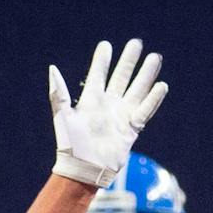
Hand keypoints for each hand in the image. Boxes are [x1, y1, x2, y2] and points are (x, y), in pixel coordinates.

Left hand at [49, 39, 166, 187]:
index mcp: (89, 102)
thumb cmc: (70, 145)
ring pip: (136, 90)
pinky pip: (145, 110)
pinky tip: (161, 85)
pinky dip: (153, 99)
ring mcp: (120, 116)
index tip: (106, 45)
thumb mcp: (63, 116)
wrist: (83, 170)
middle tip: (136, 43)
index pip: (98, 76)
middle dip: (128, 61)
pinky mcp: (131, 128)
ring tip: (154, 57)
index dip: (101, 61)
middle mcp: (107, 106)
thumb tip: (52, 68)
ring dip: (145, 74)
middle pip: (121, 78)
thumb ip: (59, 93)